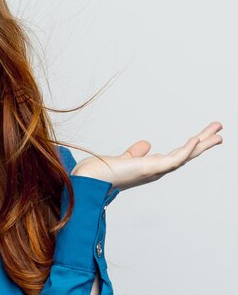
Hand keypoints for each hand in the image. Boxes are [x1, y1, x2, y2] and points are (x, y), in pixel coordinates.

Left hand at [71, 122, 222, 191]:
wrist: (90, 179)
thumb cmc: (103, 171)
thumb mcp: (125, 159)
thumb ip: (135, 153)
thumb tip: (146, 144)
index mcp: (152, 166)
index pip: (176, 154)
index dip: (190, 146)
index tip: (202, 135)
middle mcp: (157, 170)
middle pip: (186, 154)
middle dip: (203, 142)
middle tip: (219, 129)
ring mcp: (155, 170)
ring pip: (185, 156)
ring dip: (202, 144)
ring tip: (218, 133)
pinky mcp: (150, 169)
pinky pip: (173, 160)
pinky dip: (185, 150)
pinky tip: (196, 139)